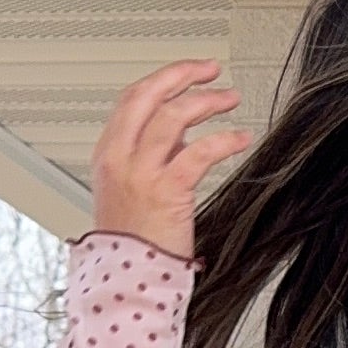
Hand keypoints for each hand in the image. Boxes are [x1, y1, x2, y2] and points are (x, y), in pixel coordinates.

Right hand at [88, 60, 251, 259]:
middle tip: (210, 69)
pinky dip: (223, 140)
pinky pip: (198, 153)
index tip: (189, 72)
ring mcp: (141, 173)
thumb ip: (153, 155)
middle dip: (182, 75)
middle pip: (148, 96)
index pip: (132, 99)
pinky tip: (240, 137)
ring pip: (173, 117)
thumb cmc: (133, 239)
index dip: (163, 79)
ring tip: (230, 99)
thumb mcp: (131, 187)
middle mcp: (120, 158)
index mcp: (108, 153)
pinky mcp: (167, 192)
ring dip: (206, 102)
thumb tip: (181, 130)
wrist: (128, 278)